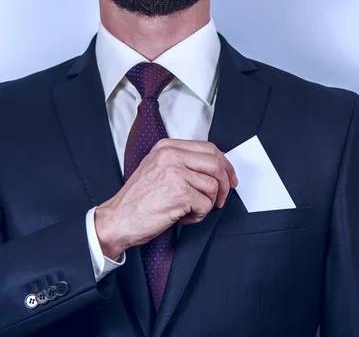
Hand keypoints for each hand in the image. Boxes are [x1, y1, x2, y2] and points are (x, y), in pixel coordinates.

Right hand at [94, 139, 237, 258]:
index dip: (225, 165)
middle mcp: (171, 156)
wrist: (117, 220)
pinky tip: (182, 217)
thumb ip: (183, 162)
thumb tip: (215, 167)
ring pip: (213, 186)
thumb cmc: (138, 200)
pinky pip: (206, 204)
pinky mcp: (180, 193)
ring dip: (206, 204)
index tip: (230, 179)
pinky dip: (198, 216)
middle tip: (221, 199)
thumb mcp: (158, 169)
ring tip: (188, 210)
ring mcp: (176, 173)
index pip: (209, 148)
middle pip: (216, 164)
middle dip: (225, 184)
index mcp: (167, 147)